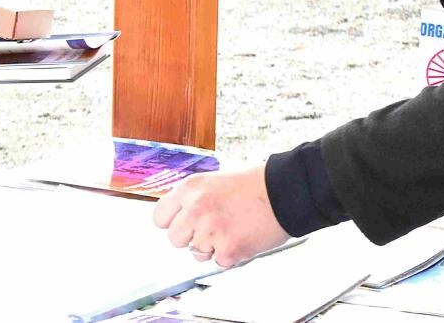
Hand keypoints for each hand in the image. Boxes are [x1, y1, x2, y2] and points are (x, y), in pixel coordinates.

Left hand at [151, 167, 287, 269]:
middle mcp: (196, 209)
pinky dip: (230, 255)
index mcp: (190, 188)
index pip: (159, 217)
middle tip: (212, 228)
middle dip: (191, 237)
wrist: (284, 192)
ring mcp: (211, 231)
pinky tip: (242, 237)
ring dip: (212, 247)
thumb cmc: (253, 185)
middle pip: (174, 239)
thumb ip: (193, 199)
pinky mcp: (228, 250)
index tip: (182, 223)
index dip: (172, 222)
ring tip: (232, 229)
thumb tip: (178, 217)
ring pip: (196, 253)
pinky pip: (218, 262)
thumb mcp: (214, 181)